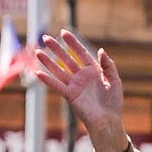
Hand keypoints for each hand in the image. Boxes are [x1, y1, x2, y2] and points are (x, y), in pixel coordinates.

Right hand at [34, 30, 129, 151]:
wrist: (108, 120)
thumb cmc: (113, 101)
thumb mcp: (114, 80)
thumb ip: (108, 65)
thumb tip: (101, 50)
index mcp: (93, 70)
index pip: (81, 52)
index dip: (72, 42)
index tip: (64, 32)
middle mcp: (81, 75)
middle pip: (66, 58)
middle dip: (56, 48)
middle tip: (46, 38)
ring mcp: (74, 85)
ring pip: (58, 70)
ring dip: (48, 61)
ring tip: (37, 51)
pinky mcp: (69, 95)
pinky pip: (56, 85)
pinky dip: (47, 80)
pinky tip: (37, 72)